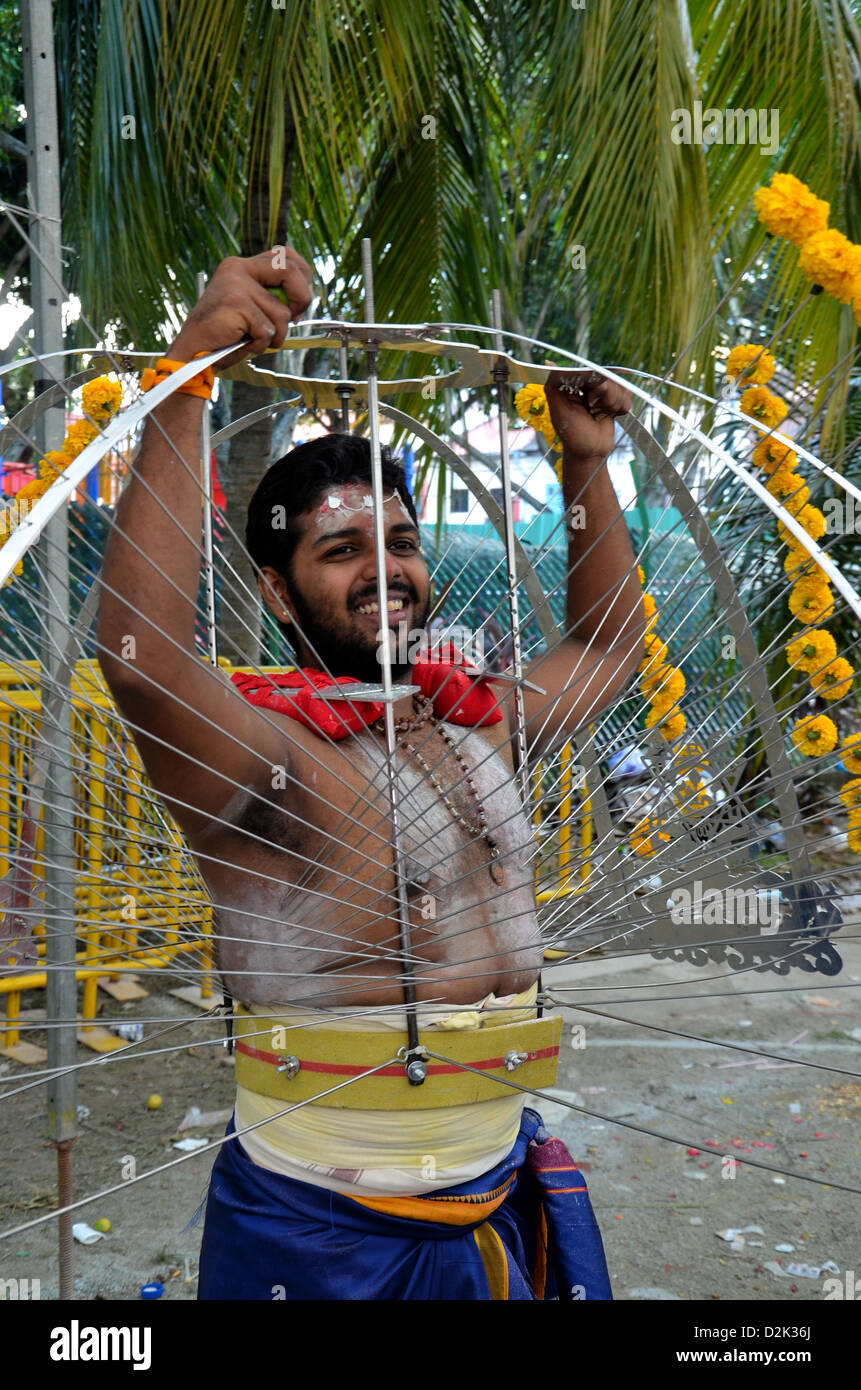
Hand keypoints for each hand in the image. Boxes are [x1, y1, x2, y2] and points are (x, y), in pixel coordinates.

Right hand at [168, 247, 313, 367]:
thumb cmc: (227, 334)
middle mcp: (238, 267)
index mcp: (243, 265)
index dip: (302, 278)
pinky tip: (241, 342)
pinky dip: (259, 345)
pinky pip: (267, 330)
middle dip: (302, 298)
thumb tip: (303, 299)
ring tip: (251, 338)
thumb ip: (273, 296)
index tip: (298, 303)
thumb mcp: (253, 307)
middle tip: (293, 319)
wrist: (195, 352)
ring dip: (275, 335)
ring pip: (282, 312)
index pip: (286, 254)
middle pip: (290, 270)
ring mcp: (236, 283)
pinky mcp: (235, 303)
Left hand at [544, 368, 630, 460]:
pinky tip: (606, 416)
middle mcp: (590, 385)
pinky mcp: (616, 399)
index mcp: (575, 384)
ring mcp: (604, 392)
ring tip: (597, 415)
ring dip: (610, 406)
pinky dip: (619, 409)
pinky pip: (627, 395)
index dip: (595, 387)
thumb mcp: (559, 411)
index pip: (592, 371)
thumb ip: (553, 388)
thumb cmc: (573, 435)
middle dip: (604, 399)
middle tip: (592, 411)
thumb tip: (549, 364)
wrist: (590, 453)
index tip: (589, 402)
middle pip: (608, 378)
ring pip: (619, 387)